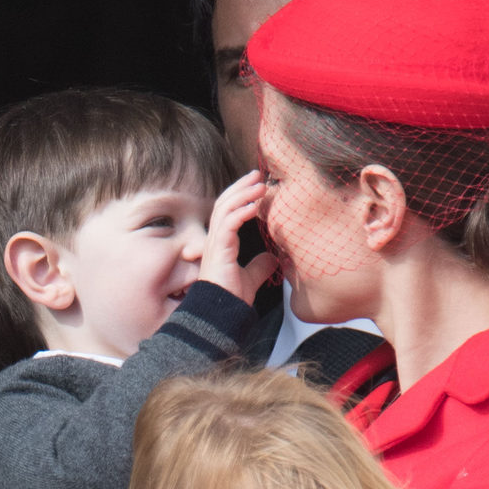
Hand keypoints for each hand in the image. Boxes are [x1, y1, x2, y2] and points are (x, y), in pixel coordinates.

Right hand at [199, 170, 277, 304]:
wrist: (222, 314)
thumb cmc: (231, 298)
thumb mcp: (251, 278)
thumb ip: (259, 267)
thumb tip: (273, 259)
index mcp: (221, 243)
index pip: (227, 211)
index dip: (240, 196)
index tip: (256, 184)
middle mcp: (215, 239)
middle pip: (224, 203)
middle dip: (241, 187)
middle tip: (257, 174)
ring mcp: (215, 244)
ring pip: (225, 209)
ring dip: (243, 194)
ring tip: (259, 184)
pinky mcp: (219, 250)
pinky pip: (228, 224)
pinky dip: (241, 212)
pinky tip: (255, 205)